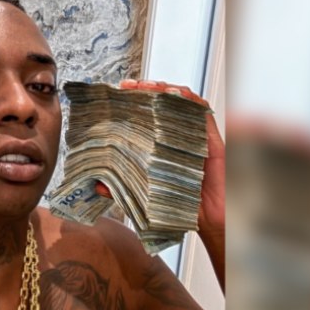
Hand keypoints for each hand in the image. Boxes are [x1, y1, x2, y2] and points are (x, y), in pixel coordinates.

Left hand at [94, 79, 224, 237]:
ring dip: (167, 90)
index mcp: (160, 146)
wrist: (205, 223)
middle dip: (147, 90)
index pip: (147, 116)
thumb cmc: (178, 207)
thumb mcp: (142, 197)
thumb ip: (121, 190)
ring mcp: (194, 138)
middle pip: (163, 104)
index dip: (134, 102)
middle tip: (131, 86)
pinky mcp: (212, 143)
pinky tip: (177, 95)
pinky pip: (203, 116)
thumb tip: (97, 185)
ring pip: (183, 104)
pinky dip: (191, 102)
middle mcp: (177, 138)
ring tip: (151, 86)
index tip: (118, 93)